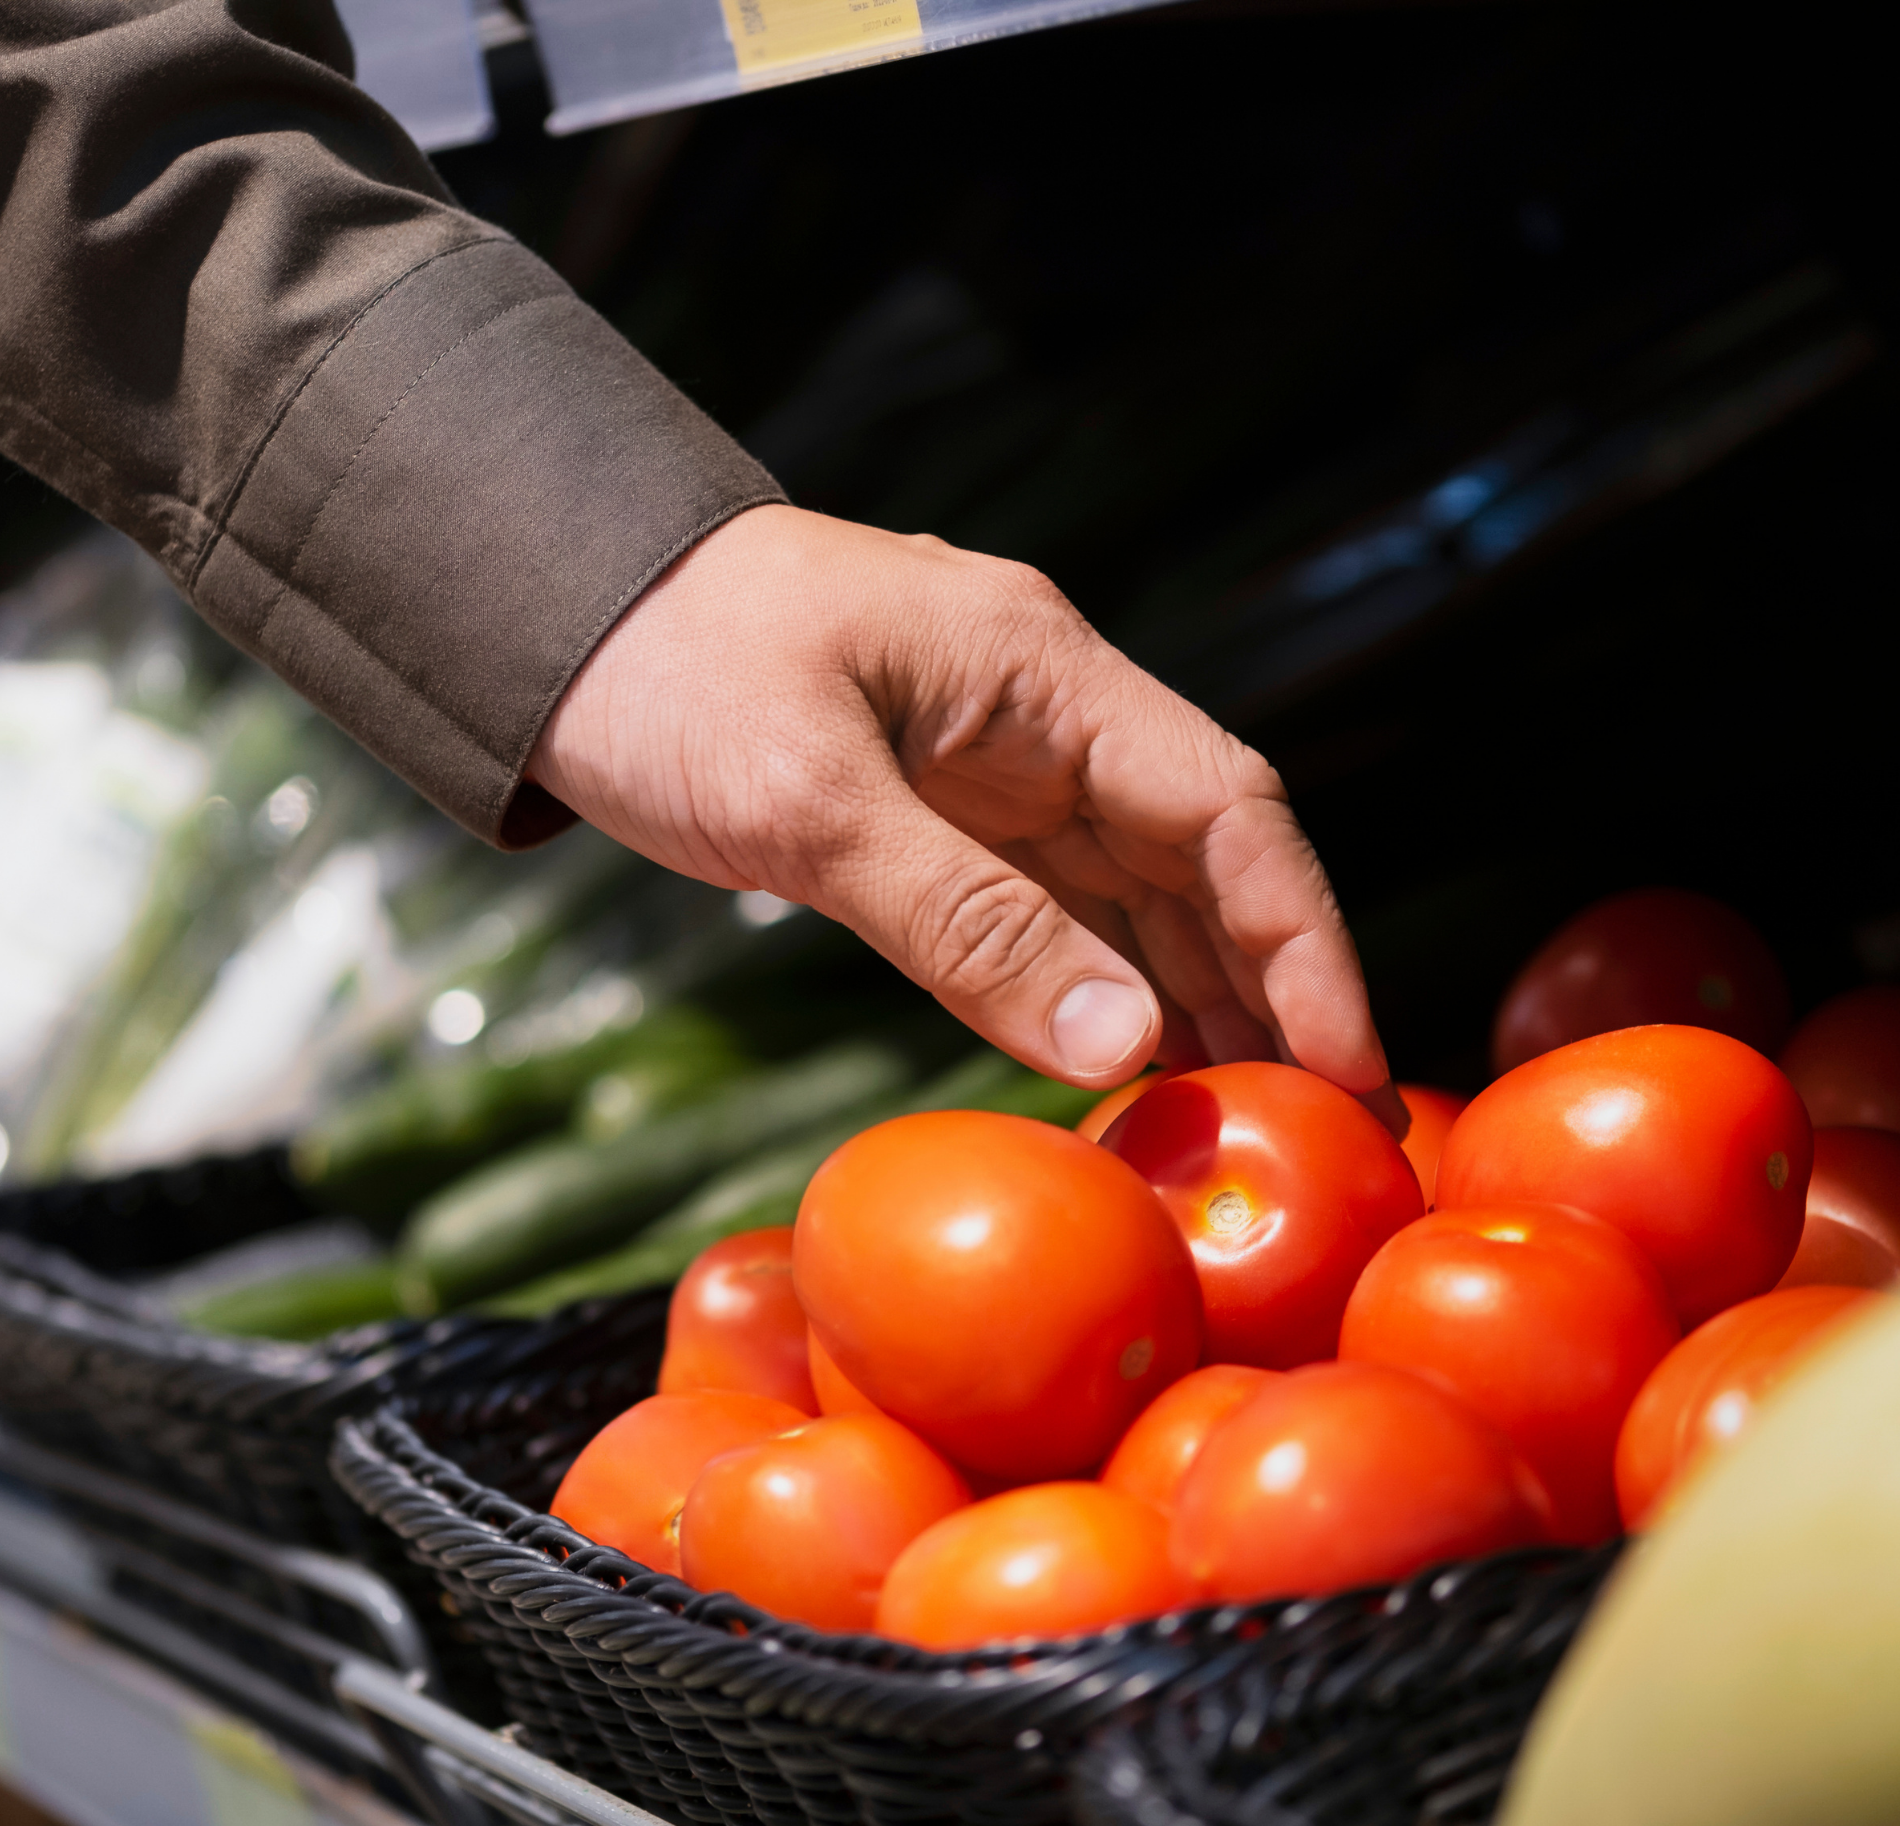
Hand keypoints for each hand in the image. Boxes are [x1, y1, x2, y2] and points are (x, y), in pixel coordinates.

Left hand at [529, 505, 1400, 1121]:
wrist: (554, 619)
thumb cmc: (669, 673)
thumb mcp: (811, 801)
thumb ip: (968, 922)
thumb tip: (1122, 1048)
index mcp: (1043, 672)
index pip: (1228, 806)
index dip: (1305, 938)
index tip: (1346, 1063)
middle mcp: (1046, 716)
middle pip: (1204, 859)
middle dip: (1271, 988)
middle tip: (1316, 1132)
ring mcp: (997, 768)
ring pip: (1136, 894)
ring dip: (1193, 1002)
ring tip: (1238, 1128)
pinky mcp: (942, 815)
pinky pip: (1053, 912)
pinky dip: (1095, 993)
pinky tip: (1122, 1074)